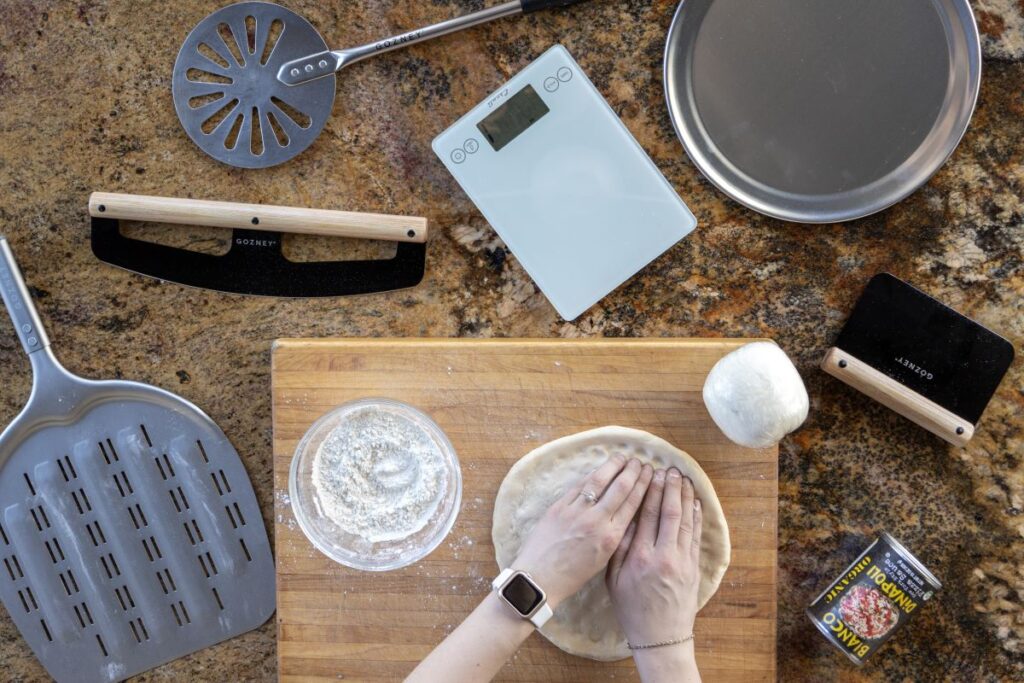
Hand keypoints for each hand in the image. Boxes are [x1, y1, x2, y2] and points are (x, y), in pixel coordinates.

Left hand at [512, 455, 653, 606]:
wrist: (539, 578)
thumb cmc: (572, 576)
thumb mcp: (603, 560)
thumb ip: (615, 536)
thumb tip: (625, 515)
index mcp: (611, 538)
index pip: (632, 504)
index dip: (643, 485)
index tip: (650, 474)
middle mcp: (596, 521)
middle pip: (620, 488)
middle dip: (632, 472)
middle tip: (640, 461)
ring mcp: (576, 511)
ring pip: (599, 481)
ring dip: (613, 466)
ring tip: (622, 457)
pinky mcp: (559, 507)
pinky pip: (579, 485)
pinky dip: (592, 474)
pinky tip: (599, 468)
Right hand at [606, 468, 701, 645]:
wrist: (660, 637)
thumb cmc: (632, 609)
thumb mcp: (613, 580)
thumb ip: (618, 549)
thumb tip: (624, 519)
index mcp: (638, 558)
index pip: (645, 515)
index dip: (649, 491)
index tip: (650, 473)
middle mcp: (662, 556)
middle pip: (668, 513)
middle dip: (669, 488)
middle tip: (669, 469)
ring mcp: (682, 561)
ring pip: (685, 521)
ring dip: (685, 497)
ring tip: (684, 478)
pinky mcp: (694, 567)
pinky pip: (696, 536)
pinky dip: (696, 516)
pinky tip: (695, 502)